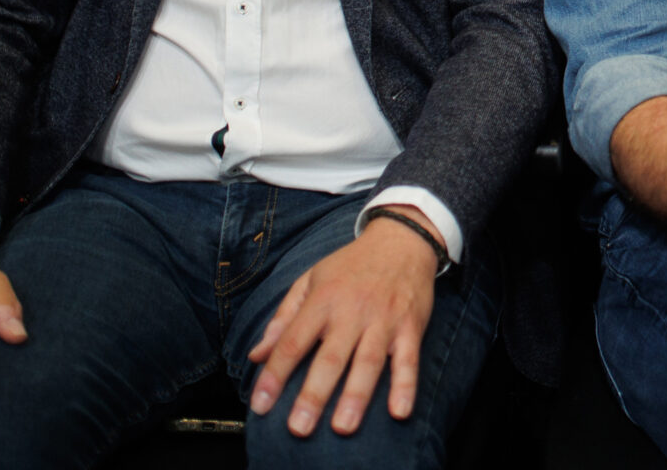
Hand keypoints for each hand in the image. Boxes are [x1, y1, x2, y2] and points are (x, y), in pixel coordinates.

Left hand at [246, 206, 438, 437]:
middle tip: (299, 427)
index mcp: (322, 301)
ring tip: (343, 427)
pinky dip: (405, 385)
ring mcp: (383, 320)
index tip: (260, 405)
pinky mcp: (411, 326)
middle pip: (330, 357)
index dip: (275, 374)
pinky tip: (399, 410)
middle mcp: (351, 311)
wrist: (402, 239)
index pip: (293, 342)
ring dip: (356, 396)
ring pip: (368, 362)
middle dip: (314, 394)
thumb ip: (283, 318)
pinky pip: (409, 359)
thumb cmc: (351, 265)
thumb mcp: (310, 280)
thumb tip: (256, 355)